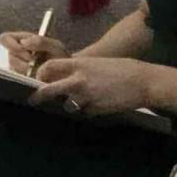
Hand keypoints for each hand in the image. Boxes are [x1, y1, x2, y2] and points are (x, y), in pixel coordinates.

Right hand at [0, 31, 68, 75]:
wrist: (68, 75)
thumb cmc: (60, 58)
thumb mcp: (55, 46)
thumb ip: (40, 41)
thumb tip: (23, 42)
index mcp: (21, 41)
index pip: (5, 39)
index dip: (10, 45)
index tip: (24, 52)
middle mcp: (16, 54)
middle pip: (10, 57)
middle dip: (23, 62)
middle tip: (35, 65)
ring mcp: (17, 68)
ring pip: (14, 70)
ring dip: (27, 72)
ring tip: (40, 72)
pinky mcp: (20, 80)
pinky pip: (18, 80)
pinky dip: (29, 80)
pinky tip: (38, 78)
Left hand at [31, 55, 150, 117]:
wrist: (143, 81)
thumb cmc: (120, 69)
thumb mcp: (94, 63)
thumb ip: (77, 70)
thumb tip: (62, 79)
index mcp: (78, 65)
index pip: (48, 67)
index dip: (40, 75)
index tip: (39, 80)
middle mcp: (78, 80)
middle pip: (49, 90)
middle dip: (39, 96)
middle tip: (33, 100)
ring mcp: (86, 97)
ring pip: (67, 105)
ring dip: (70, 105)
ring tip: (81, 101)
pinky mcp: (96, 109)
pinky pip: (85, 113)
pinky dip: (87, 111)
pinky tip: (98, 104)